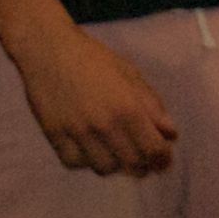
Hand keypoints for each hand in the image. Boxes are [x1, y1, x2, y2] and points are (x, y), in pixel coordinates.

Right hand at [14, 19, 177, 174]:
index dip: (162, 159)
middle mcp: (103, 125)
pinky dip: (87, 161)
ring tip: (120, 155)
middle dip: (143, 166)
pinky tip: (92, 150)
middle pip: (131, 163)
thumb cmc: (95, 59)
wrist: (48, 50)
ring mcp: (77, 132)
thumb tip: (170, 134)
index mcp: (128, 108)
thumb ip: (153, 106)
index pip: (153, 149)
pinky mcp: (54, 135)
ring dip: (116, 165)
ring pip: (103, 168)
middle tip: (146, 163)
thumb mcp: (132, 75)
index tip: (164, 160)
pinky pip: (74, 163)